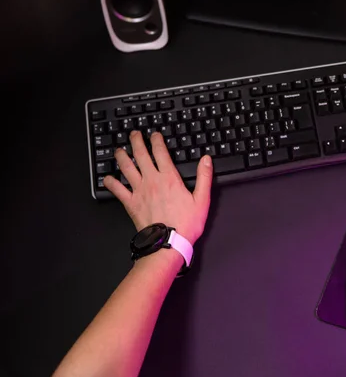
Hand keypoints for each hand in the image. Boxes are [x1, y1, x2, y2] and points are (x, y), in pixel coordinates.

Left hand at [103, 130, 212, 244]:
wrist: (169, 242)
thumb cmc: (186, 223)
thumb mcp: (202, 199)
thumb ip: (204, 177)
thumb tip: (206, 159)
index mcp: (169, 178)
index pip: (160, 152)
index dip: (156, 140)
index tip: (154, 134)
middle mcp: (152, 180)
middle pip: (140, 155)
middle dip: (136, 141)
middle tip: (134, 134)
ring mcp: (139, 191)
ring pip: (126, 168)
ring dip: (121, 156)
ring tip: (119, 150)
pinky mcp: (130, 203)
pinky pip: (117, 189)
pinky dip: (111, 182)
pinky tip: (108, 178)